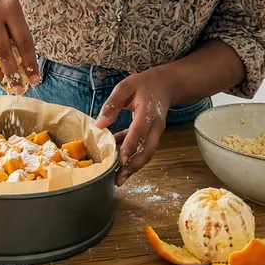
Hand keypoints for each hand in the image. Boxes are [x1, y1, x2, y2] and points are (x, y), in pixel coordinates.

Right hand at [0, 0, 38, 93]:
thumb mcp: (13, 6)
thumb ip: (17, 31)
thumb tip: (23, 63)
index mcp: (10, 7)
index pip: (23, 41)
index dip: (29, 62)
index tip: (35, 79)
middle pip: (3, 51)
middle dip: (13, 73)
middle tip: (19, 89)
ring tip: (7, 85)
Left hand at [94, 63, 175, 186]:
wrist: (165, 85)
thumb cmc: (143, 84)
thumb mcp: (125, 87)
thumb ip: (112, 104)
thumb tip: (99, 124)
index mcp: (148, 113)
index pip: (139, 132)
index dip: (130, 146)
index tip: (120, 160)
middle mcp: (155, 126)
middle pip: (147, 150)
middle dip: (133, 167)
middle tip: (119, 180)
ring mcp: (156, 132)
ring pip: (146, 153)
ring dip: (133, 166)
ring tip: (118, 178)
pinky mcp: (152, 135)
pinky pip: (143, 148)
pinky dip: (131, 154)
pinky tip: (117, 156)